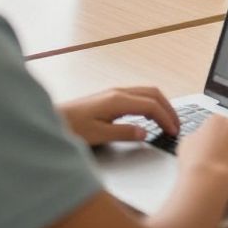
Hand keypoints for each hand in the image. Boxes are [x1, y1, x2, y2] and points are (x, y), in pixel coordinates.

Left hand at [57, 86, 179, 145]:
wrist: (51, 119)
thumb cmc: (70, 127)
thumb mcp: (98, 135)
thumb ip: (123, 133)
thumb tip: (145, 132)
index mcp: (117, 100)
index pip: (151, 106)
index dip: (166, 118)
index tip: (173, 131)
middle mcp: (118, 92)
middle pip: (154, 93)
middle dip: (169, 108)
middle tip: (176, 125)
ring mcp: (114, 93)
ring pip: (147, 92)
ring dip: (161, 105)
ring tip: (167, 121)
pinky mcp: (110, 97)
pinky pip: (138, 96)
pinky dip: (151, 104)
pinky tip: (149, 116)